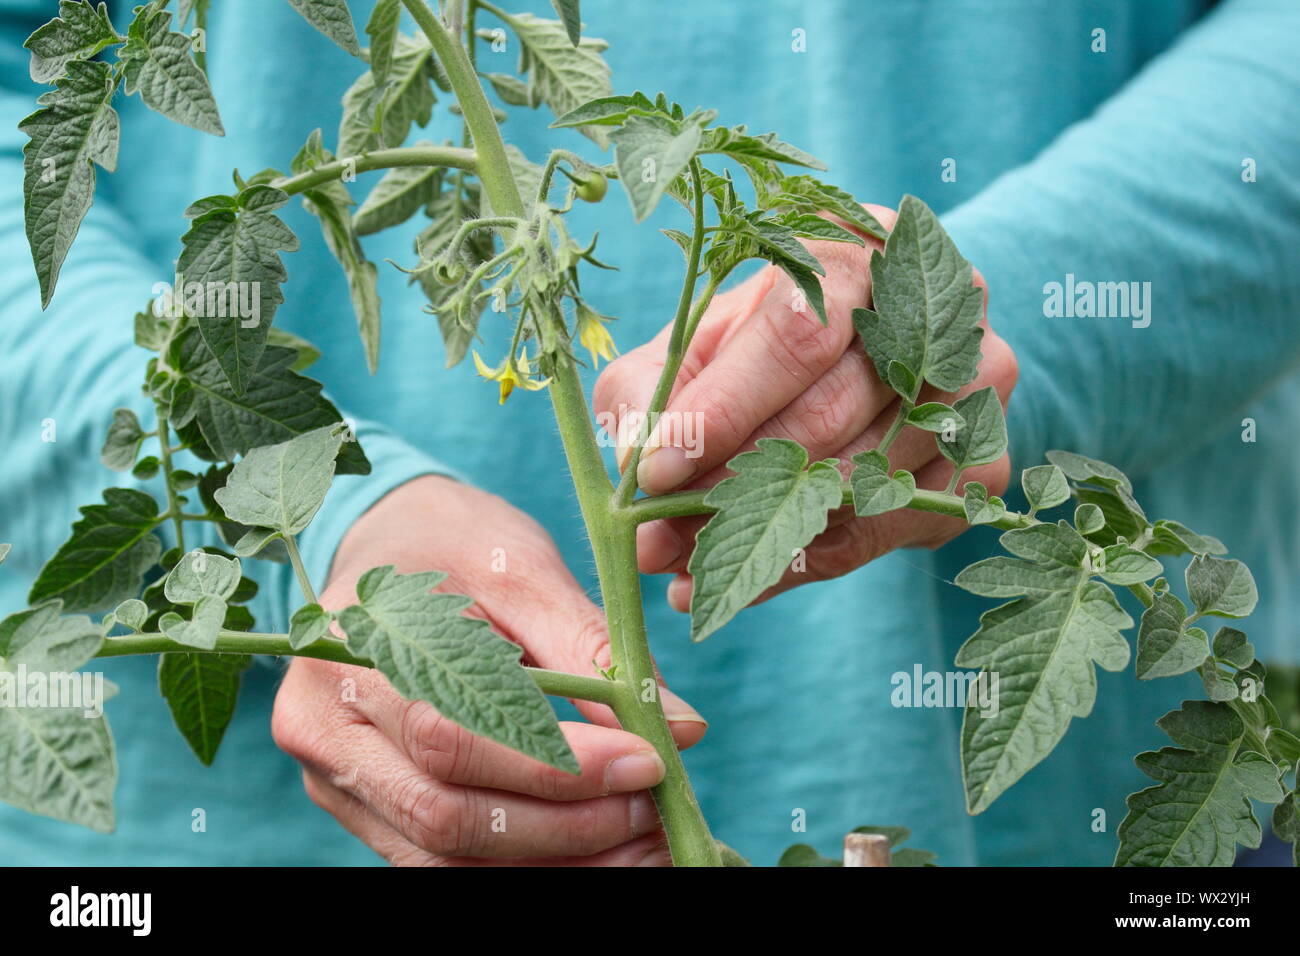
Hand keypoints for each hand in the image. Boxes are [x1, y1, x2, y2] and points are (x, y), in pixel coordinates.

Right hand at [271, 475, 705, 865]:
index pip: (454, 738)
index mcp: (352, 650)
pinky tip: (588, 849)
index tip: (648, 763)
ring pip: (442, 854)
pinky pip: (437, 858)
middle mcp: (325, 724)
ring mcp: (333, 773)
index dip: (557, 769)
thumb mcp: (524, 569)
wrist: (385, 543)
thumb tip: (680, 728)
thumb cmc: (455, 544)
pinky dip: (520, 863)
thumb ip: (592, 648)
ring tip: (637, 842)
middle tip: (652, 810)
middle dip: (564, 825)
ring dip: (550, 860)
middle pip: (445, 814)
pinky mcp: (357, 803)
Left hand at [594, 205, 1017, 609]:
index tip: (659, 470)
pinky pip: (898, 526)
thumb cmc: (748, 345)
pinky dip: (820, 557)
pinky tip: (760, 566)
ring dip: (769, 532)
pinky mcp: (988, 457)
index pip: (798, 332)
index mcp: (857, 245)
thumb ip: (652, 402)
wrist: (851, 357)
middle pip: (832, 415)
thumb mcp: (686, 351)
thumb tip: (636, 487)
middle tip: (659, 539)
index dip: (725, 410)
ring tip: (690, 560)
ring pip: (866, 480)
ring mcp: (979, 383)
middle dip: (733, 487)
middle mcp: (938, 304)